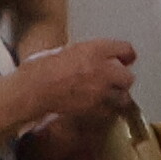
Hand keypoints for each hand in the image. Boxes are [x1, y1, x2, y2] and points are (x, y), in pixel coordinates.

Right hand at [24, 38, 144, 124]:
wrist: (32, 90)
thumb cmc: (39, 68)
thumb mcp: (62, 51)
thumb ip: (83, 54)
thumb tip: (90, 58)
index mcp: (94, 50)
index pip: (125, 49)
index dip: (125, 55)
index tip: (125, 58)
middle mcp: (103, 69)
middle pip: (128, 76)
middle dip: (122, 78)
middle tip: (114, 79)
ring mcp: (101, 91)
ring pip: (123, 96)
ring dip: (117, 95)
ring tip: (108, 95)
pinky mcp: (96, 108)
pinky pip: (110, 110)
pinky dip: (106, 109)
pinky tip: (98, 106)